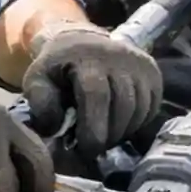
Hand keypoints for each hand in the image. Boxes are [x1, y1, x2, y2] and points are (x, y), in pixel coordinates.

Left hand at [22, 25, 162, 156]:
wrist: (81, 41)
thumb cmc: (57, 68)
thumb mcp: (38, 81)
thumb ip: (42, 105)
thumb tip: (56, 128)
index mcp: (86, 57)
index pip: (96, 95)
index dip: (93, 128)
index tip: (85, 150)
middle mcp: (119, 56)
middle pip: (122, 105)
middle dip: (109, 135)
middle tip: (94, 148)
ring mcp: (139, 63)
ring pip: (140, 109)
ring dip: (123, 131)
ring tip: (105, 137)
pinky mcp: (153, 72)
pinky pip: (151, 107)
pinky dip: (137, 123)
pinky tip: (119, 125)